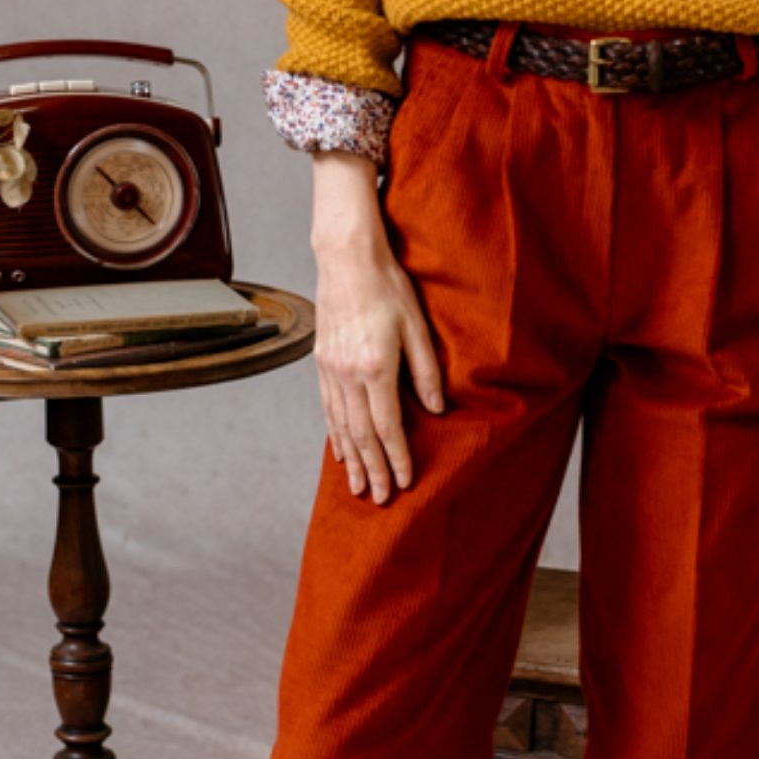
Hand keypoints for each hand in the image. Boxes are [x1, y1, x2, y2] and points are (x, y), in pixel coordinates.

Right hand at [310, 152, 444, 502]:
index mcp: (375, 367)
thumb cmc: (387, 287)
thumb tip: (436, 409)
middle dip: (374, 469)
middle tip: (381, 499)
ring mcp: (331, 369)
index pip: (387, 425)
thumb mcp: (417, 326)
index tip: (405, 482)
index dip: (397, 457)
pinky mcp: (322, 362)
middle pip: (361, 434)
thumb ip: (426, 370)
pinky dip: (335, 434)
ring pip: (341, 426)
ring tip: (359, 487)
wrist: (347, 259)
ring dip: (353, 460)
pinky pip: (328, 408)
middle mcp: (348, 374)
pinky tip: (340, 451)